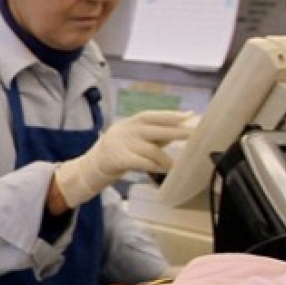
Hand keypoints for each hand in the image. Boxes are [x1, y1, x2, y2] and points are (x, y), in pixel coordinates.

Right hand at [54, 110, 193, 208]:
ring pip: (150, 149)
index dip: (169, 115)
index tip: (189, 116)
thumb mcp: (135, 138)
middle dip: (176, 132)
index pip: (151, 116)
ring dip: (166, 158)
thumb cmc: (120, 151)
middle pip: (154, 130)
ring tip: (177, 164)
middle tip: (193, 135)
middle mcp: (126, 131)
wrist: (91, 167)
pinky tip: (163, 169)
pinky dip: (154, 166)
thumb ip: (156, 132)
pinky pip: (141, 162)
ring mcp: (121, 145)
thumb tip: (184, 123)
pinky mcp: (118, 160)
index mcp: (130, 123)